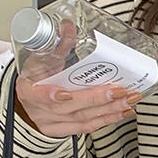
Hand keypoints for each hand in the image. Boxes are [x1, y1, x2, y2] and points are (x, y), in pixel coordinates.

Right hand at [14, 19, 140, 135]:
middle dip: (97, 99)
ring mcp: (53, 123)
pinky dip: (109, 119)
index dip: (50, 96)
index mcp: (28, 90)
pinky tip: (123, 112)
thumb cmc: (34, 79)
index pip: (36, 95)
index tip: (65, 93)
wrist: (29, 103)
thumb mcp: (40, 60)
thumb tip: (69, 26)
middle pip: (69, 108)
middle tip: (119, 90)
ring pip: (83, 119)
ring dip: (110, 109)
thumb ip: (57, 46)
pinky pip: (89, 127)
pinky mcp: (65, 131)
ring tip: (129, 100)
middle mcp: (40, 110)